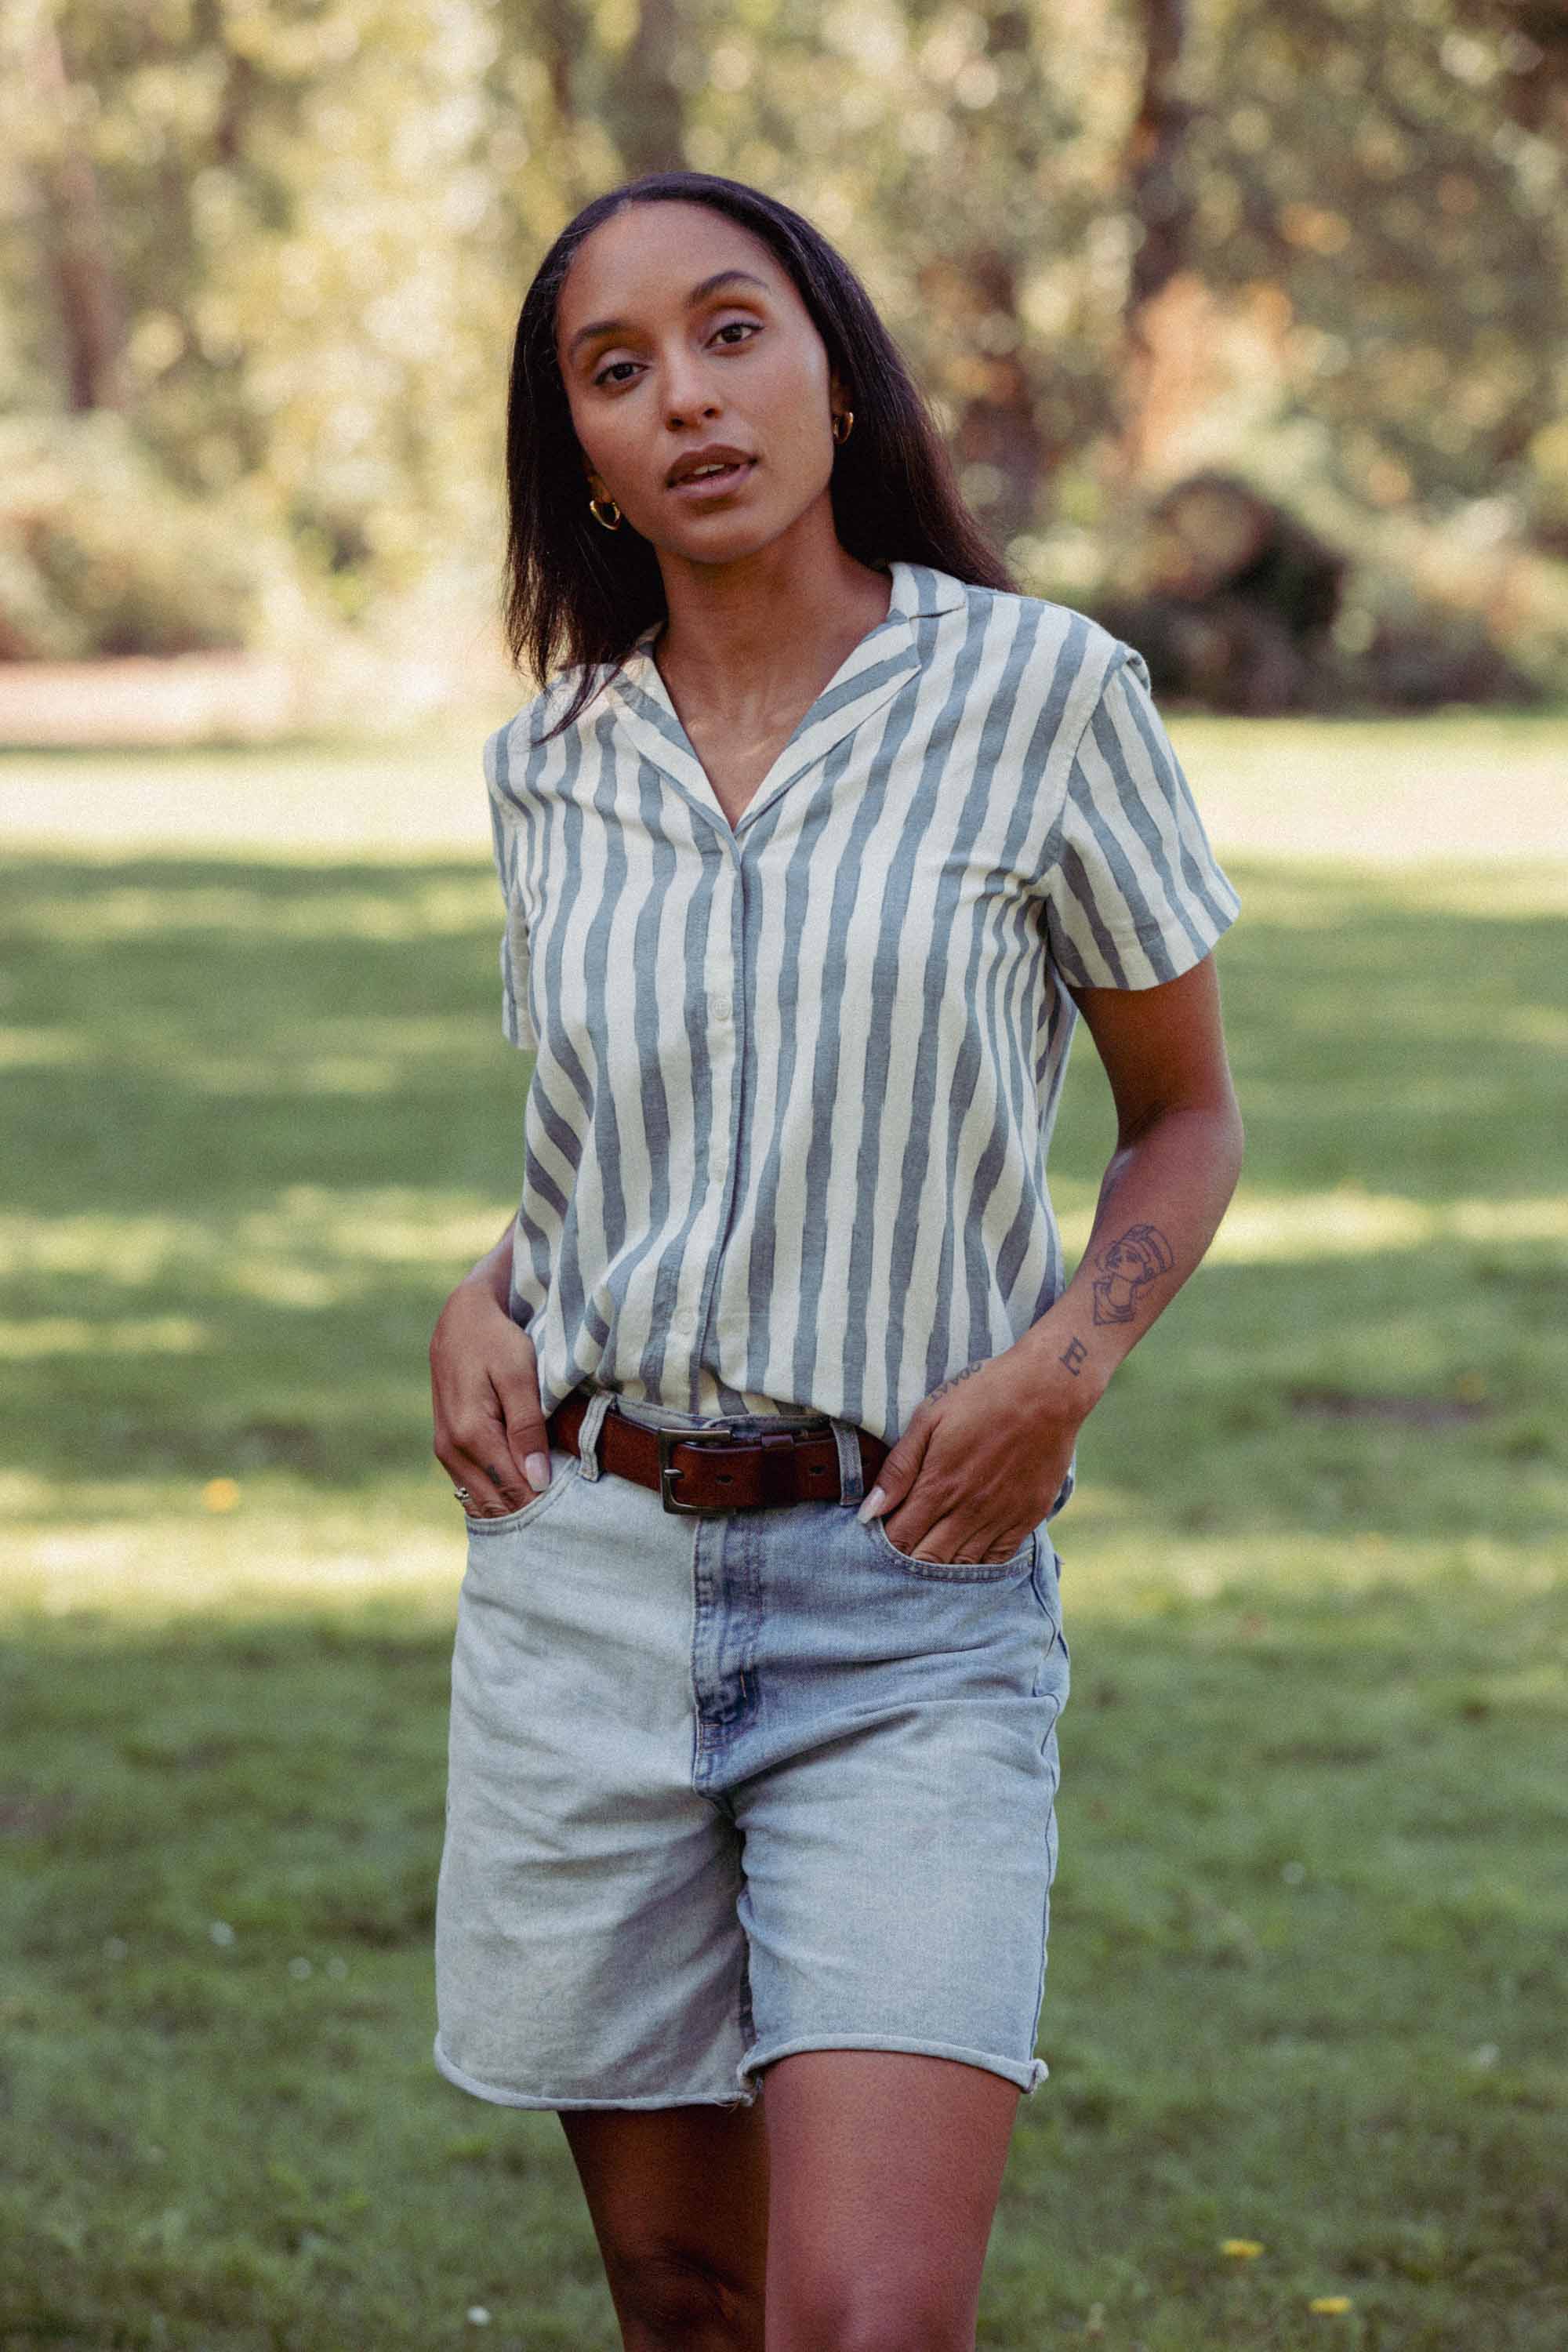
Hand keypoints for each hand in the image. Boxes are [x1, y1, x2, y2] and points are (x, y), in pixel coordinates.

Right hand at [430, 1282, 551, 1516]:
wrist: (460, 1319)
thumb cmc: (495, 1341)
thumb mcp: (518, 1375)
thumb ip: (527, 1428)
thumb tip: (538, 1479)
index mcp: (471, 1434)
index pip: (512, 1490)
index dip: (542, 1506)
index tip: (573, 1511)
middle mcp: (452, 1450)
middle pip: (494, 1504)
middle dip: (528, 1514)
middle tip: (566, 1516)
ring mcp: (446, 1451)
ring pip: (480, 1502)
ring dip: (512, 1509)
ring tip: (549, 1509)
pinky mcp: (447, 1447)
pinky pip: (471, 1487)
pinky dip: (496, 1496)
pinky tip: (523, 1495)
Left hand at [857, 1348, 1087, 1563]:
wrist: (1046, 1390)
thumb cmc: (982, 1395)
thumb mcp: (929, 1418)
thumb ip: (898, 1469)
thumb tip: (869, 1512)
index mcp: (939, 1485)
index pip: (900, 1540)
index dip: (886, 1546)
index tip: (880, 1536)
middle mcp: (969, 1509)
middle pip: (929, 1559)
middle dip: (908, 1560)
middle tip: (901, 1550)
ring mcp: (1001, 1517)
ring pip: (963, 1564)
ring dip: (942, 1566)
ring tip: (930, 1552)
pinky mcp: (1028, 1517)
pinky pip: (998, 1558)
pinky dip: (978, 1564)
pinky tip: (967, 1554)